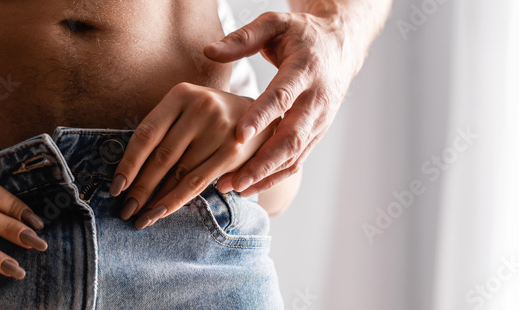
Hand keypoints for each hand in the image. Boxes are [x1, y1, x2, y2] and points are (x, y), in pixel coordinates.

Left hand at [110, 83, 275, 228]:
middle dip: (140, 187)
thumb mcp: (185, 108)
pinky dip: (177, 200)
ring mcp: (220, 129)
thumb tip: (127, 173)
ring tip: (141, 218)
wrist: (259, 114)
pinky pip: (198, 181)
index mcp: (181, 94)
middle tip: (125, 210)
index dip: (128, 163)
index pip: (146, 134)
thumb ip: (161, 130)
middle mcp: (201, 108)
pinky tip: (161, 212)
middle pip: (162, 156)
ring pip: (180, 173)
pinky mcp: (234, 151)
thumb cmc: (208, 116)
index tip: (115, 187)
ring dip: (157, 200)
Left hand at [203, 11, 362, 194]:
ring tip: (234, 188)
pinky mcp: (317, 134)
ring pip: (295, 155)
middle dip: (262, 162)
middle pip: (292, 137)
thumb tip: (208, 51)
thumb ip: (242, 38)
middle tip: (232, 179)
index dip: (261, 116)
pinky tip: (249, 188)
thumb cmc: (299, 35)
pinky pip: (297, 161)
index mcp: (305, 70)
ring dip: (265, 175)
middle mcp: (317, 99)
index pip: (282, 96)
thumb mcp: (274, 24)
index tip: (238, 136)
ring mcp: (320, 121)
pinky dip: (275, 177)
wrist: (339, 46)